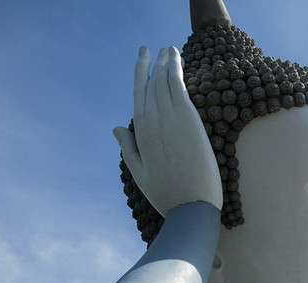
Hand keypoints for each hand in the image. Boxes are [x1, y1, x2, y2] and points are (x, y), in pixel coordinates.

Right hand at [114, 46, 222, 215]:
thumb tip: (116, 128)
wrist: (191, 207)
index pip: (138, 93)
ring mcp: (172, 119)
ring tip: (170, 49)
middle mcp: (154, 122)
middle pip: (152, 84)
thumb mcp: (140, 173)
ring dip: (167, 62)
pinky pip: (180, 89)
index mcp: (141, 133)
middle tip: (158, 49)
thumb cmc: (167, 194)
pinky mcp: (190, 121)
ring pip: (166, 82)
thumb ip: (128, 148)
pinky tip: (177, 61)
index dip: (140, 72)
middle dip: (155, 64)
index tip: (143, 56)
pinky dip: (177, 72)